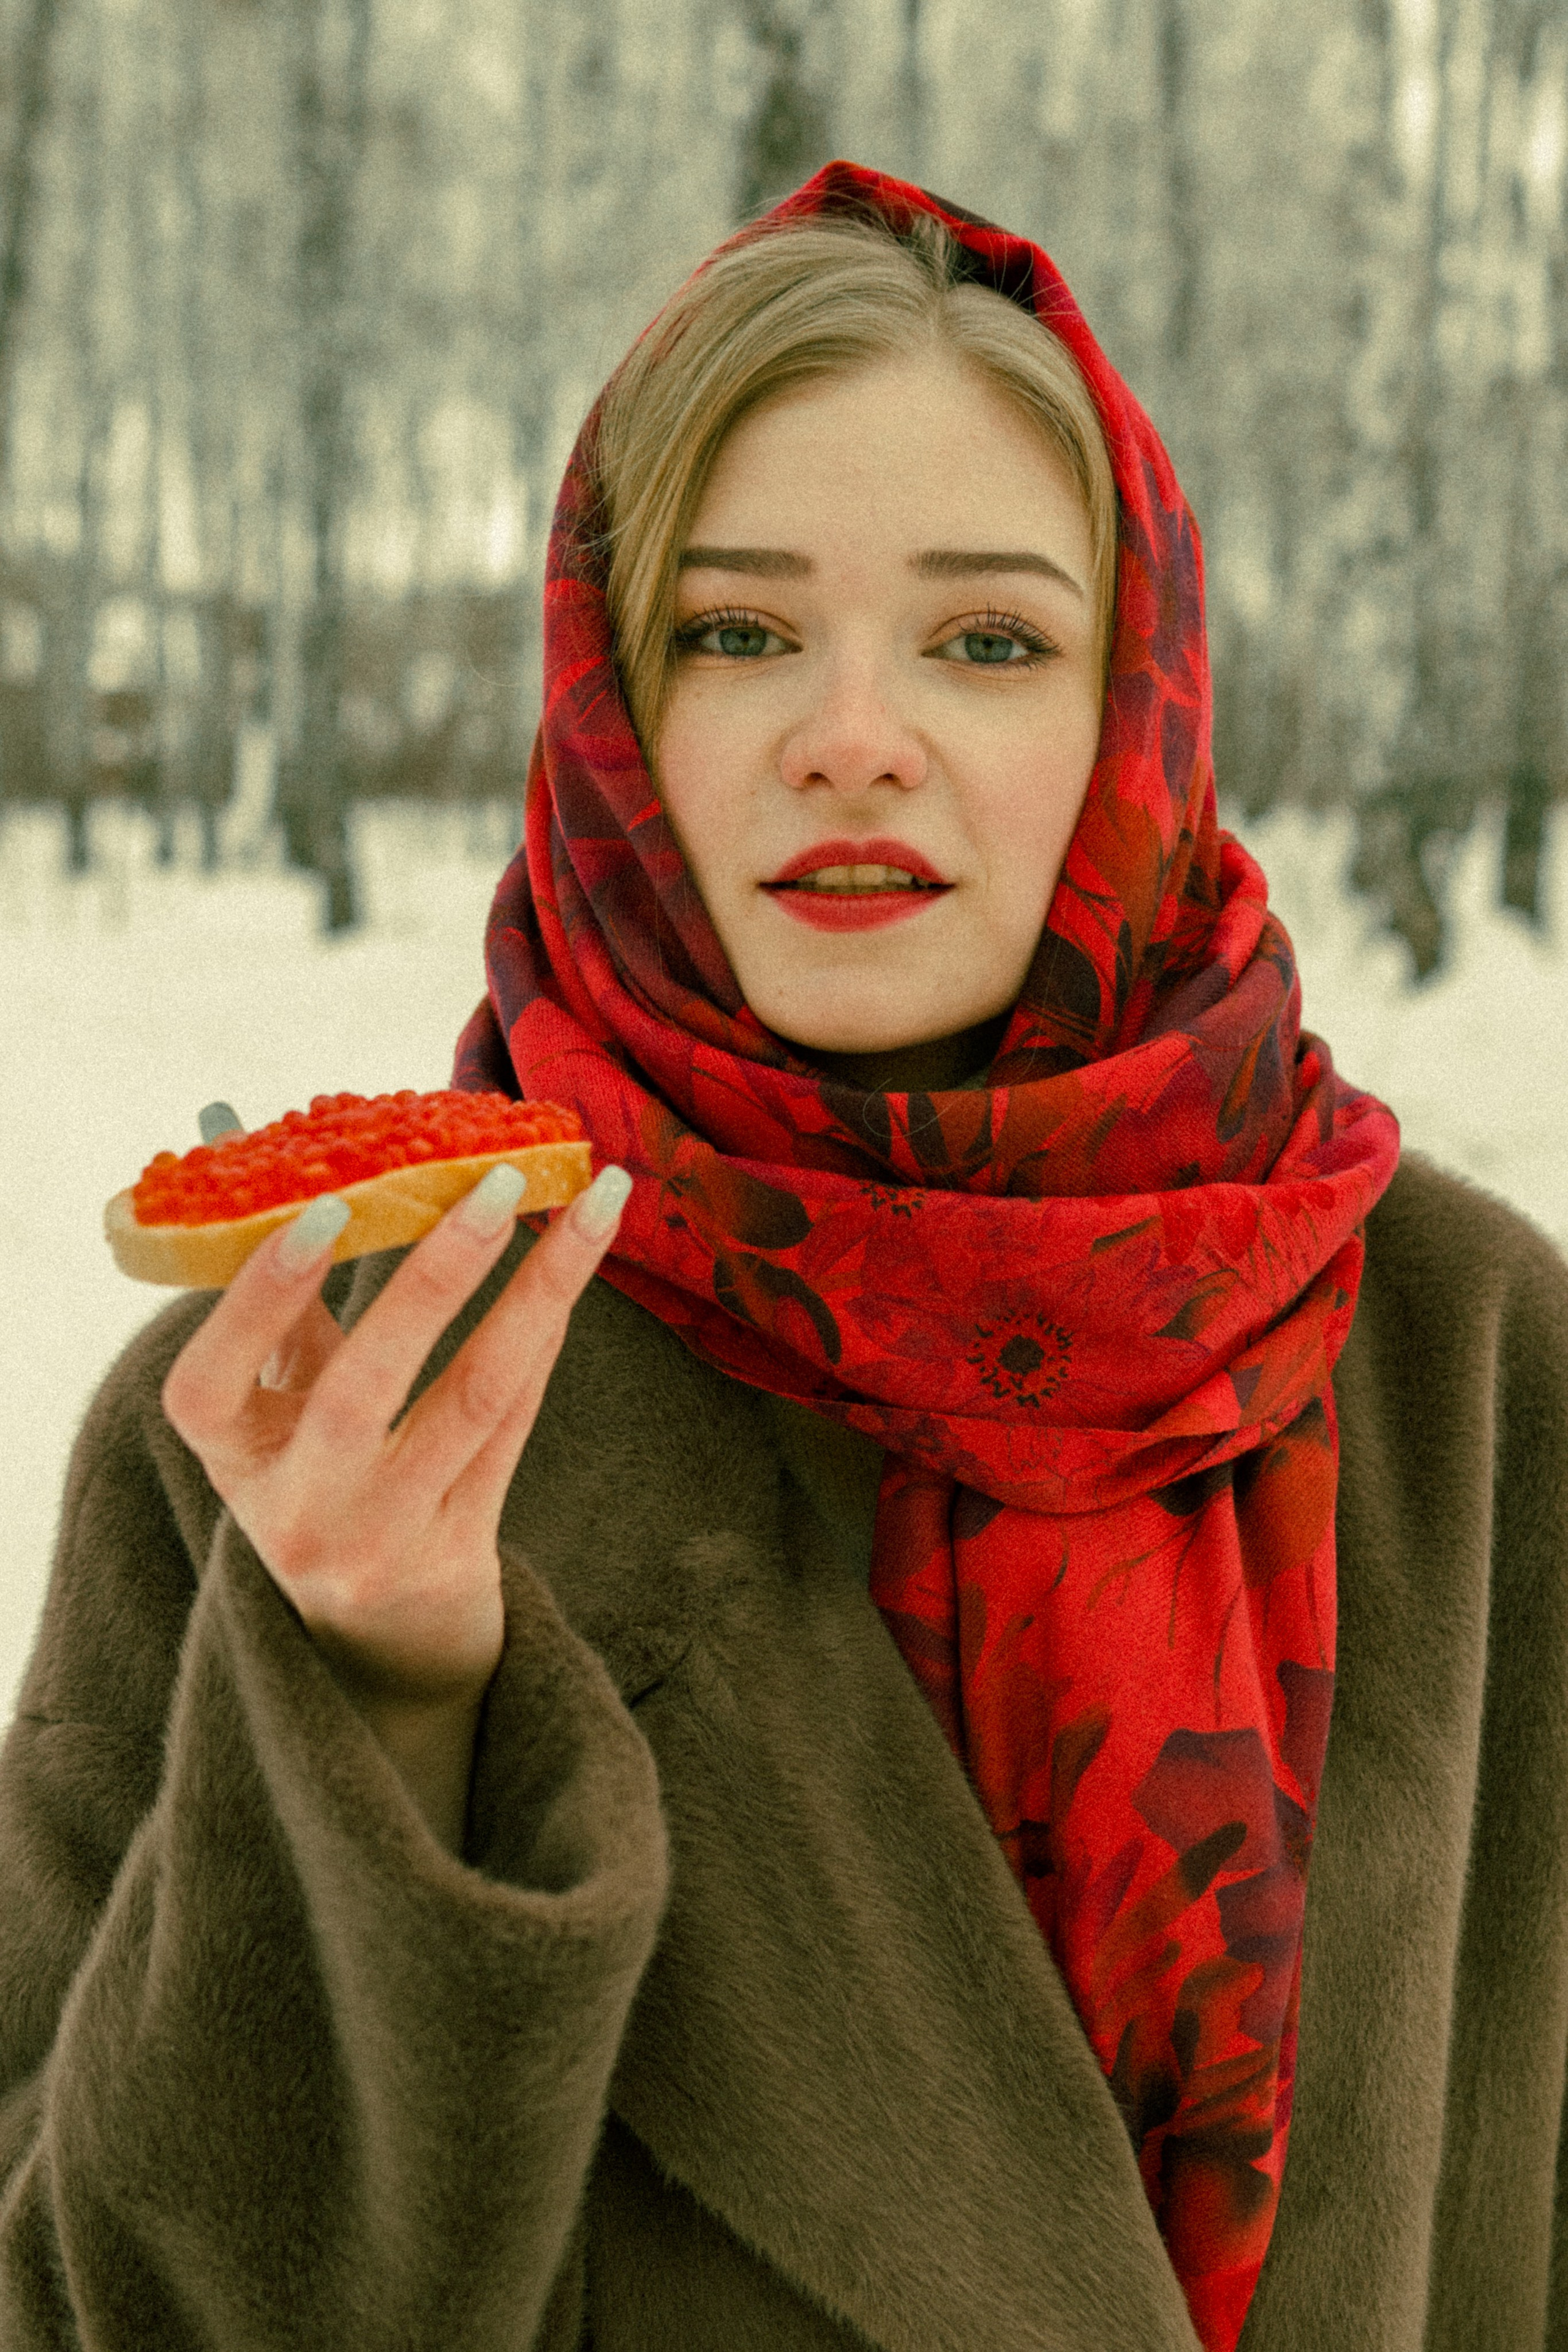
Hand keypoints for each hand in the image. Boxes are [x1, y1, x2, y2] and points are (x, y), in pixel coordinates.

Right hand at [160, 1155, 631, 1713]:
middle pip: (362, 1391)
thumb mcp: (275, 1417)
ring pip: (472, 1400)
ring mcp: (383, 1541)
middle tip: (500, 1182)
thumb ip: (291, 1319)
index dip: (262, 1297)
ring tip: (592, 1205)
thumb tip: (332, 1182)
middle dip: (435, 1277)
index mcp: (230, 1461)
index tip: (327, 1207)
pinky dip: (544, 1340)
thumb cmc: (319, 1483)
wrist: (375, 1644)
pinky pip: (513, 1428)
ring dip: (538, 1292)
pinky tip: (574, 1271)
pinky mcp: (460, 1551)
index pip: (212, 1383)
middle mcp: (299, 1511)